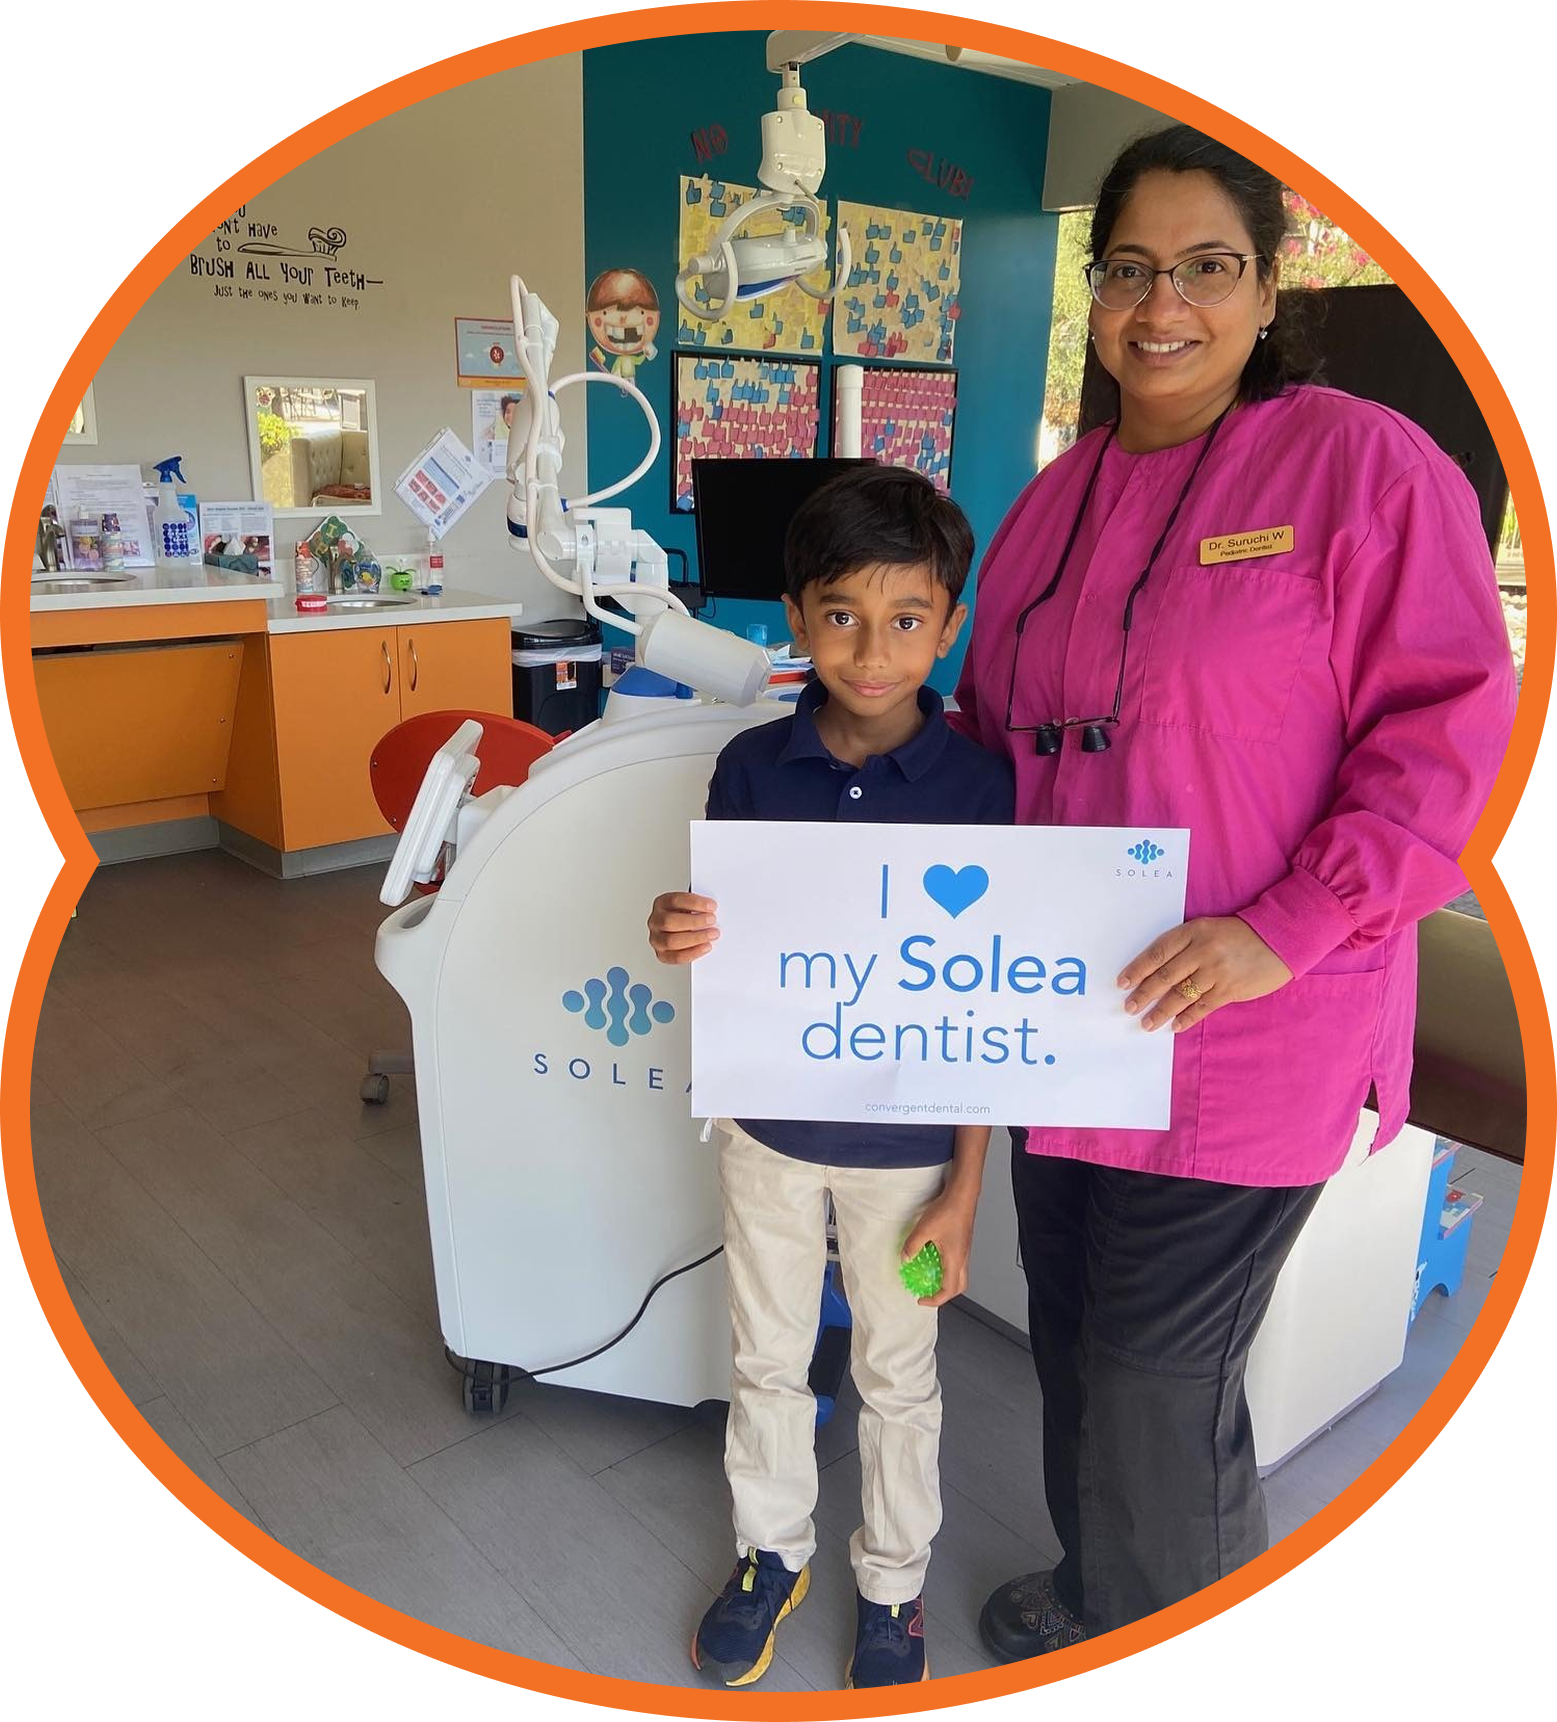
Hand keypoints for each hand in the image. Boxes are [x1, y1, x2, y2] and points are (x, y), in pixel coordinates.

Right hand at [647, 892, 719, 964]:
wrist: (679, 930)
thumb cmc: (686, 916)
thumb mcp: (690, 905)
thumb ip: (698, 907)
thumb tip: (711, 909)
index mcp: (662, 903)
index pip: (675, 901)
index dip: (694, 903)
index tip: (711, 906)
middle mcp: (656, 921)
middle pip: (669, 921)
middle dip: (694, 921)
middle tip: (711, 920)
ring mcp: (656, 939)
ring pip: (671, 941)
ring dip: (695, 938)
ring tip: (711, 934)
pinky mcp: (662, 954)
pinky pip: (675, 957)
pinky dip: (693, 952)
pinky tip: (705, 946)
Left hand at [901, 1187, 976, 1308]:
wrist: (962, 1196)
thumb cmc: (949, 1212)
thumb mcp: (924, 1230)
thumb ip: (912, 1246)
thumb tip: (905, 1258)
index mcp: (955, 1261)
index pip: (948, 1290)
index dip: (935, 1299)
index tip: (922, 1299)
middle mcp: (962, 1259)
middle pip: (958, 1287)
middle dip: (944, 1294)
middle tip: (929, 1292)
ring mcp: (964, 1251)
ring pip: (959, 1275)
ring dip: (945, 1280)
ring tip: (930, 1276)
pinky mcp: (962, 1243)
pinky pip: (956, 1263)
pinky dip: (946, 1267)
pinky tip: (933, 1256)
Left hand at [1119, 916, 1292, 1031]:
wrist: (1279, 939)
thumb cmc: (1239, 935)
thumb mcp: (1208, 930)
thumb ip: (1185, 946)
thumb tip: (1156, 971)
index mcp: (1193, 932)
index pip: (1158, 952)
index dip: (1137, 969)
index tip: (1122, 983)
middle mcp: (1202, 951)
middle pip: (1165, 976)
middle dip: (1144, 994)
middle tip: (1129, 1007)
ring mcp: (1216, 971)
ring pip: (1181, 994)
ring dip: (1161, 1011)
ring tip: (1147, 1023)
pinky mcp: (1230, 989)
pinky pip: (1203, 1006)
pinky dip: (1187, 1018)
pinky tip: (1175, 1026)